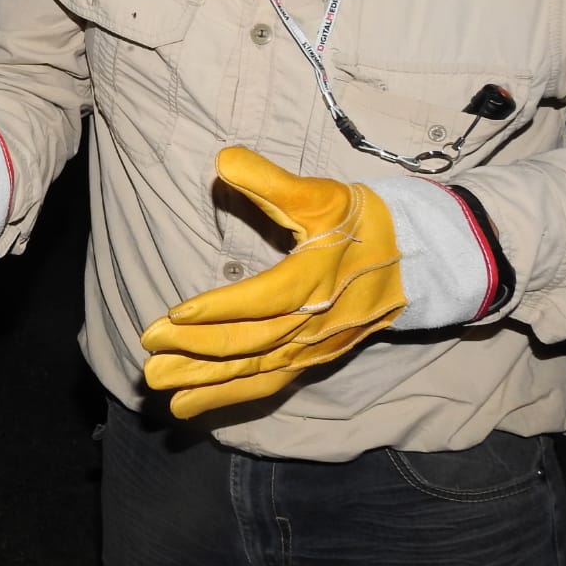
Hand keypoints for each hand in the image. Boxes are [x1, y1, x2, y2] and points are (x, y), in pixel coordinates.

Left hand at [141, 146, 493, 417]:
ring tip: (161, 390)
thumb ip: (271, 181)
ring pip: (254, 372)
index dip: (219, 309)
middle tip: (150, 352)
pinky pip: (267, 385)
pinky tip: (190, 406)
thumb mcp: (322, 194)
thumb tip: (223, 159)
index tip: (175, 314)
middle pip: (251, 343)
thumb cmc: (360, 222)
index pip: (263, 300)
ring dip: (205, 383)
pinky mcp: (313, 360)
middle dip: (198, 350)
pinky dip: (227, 397)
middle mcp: (316, 322)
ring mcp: (315, 347)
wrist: (416, 260)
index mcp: (317, 279)